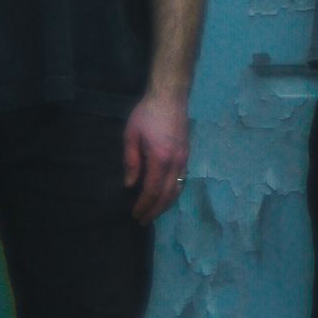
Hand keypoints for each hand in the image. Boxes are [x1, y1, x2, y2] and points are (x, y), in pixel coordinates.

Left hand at [125, 92, 190, 223]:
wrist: (170, 96)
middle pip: (167, 195)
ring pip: (177, 189)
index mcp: (160, 158)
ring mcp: (184, 159)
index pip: (152, 190)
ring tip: (154, 212)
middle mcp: (176, 162)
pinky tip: (165, 196)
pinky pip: (182, 180)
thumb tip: (130, 184)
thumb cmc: (147, 113)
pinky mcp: (187, 155)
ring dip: (166, 204)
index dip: (144, 205)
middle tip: (143, 221)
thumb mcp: (131, 135)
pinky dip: (173, 193)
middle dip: (155, 210)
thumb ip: (131, 161)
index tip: (135, 214)